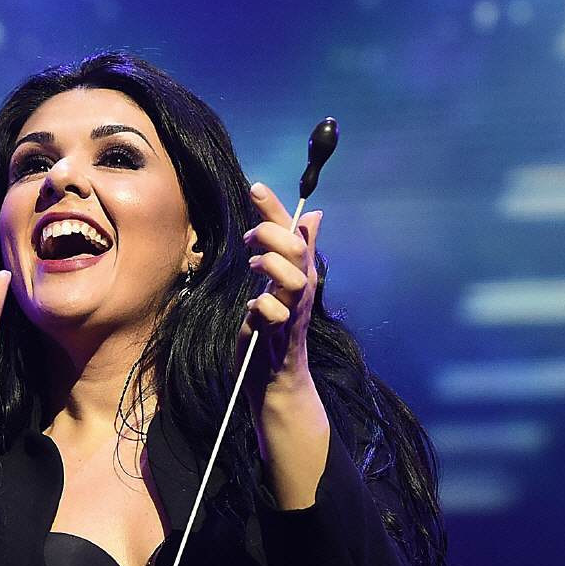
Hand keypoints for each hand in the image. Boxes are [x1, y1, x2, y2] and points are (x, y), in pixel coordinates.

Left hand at [240, 182, 324, 415]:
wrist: (276, 379)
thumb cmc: (276, 327)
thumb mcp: (284, 284)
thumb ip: (297, 250)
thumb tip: (315, 215)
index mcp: (301, 273)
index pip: (294, 233)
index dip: (275, 210)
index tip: (255, 187)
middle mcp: (301, 290)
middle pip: (295, 251)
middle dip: (270, 235)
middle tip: (249, 240)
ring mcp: (291, 313)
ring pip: (292, 279)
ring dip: (269, 266)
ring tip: (252, 267)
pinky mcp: (276, 336)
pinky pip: (274, 314)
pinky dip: (262, 307)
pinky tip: (253, 309)